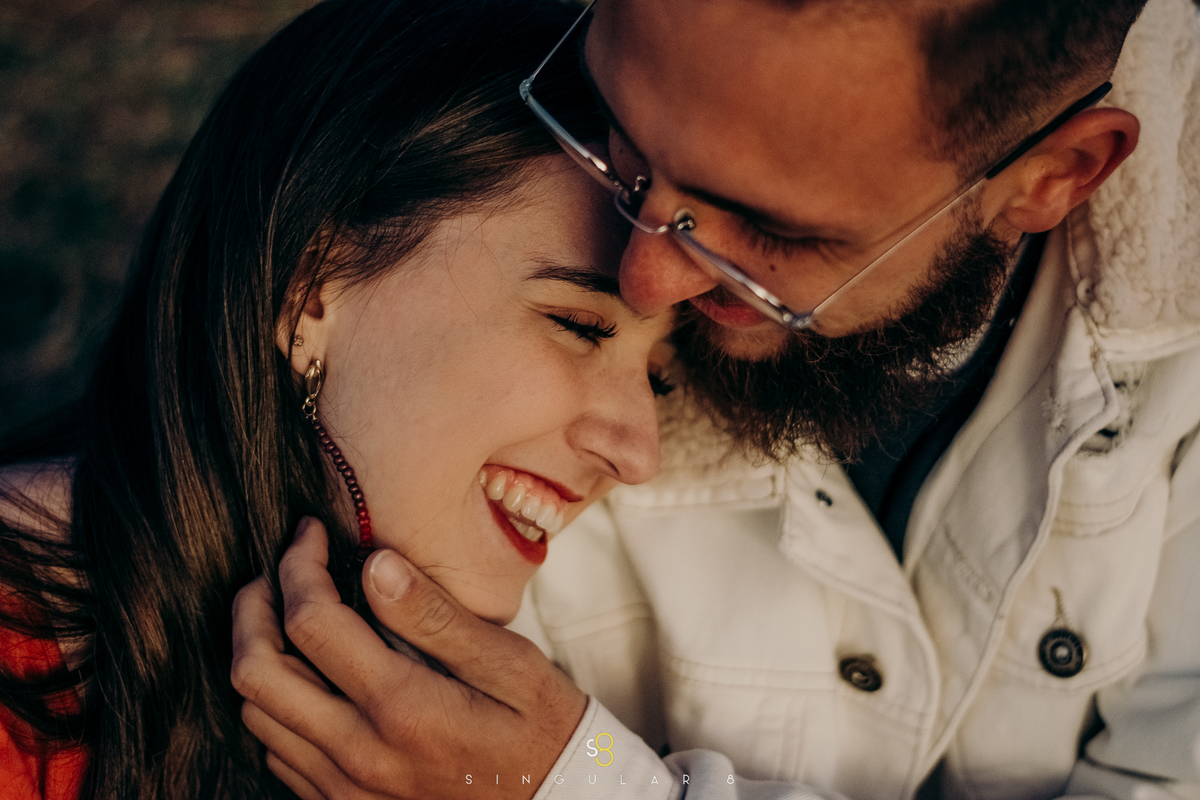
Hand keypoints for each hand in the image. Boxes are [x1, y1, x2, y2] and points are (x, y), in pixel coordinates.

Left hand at [231, 517, 586, 799]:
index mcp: (403, 706)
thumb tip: (375, 565)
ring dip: (259, 655)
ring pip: (257, 714)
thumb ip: (437, 618)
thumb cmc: (541, 728)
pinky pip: (277, 753)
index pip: (310, 622)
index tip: (311, 535)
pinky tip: (309, 677)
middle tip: (275, 573)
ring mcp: (345, 789)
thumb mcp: (511, 664)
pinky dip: (276, 705)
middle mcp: (360, 753)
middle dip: (253, 608)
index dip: (297, 565)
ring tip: (288, 617)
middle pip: (257, 672)